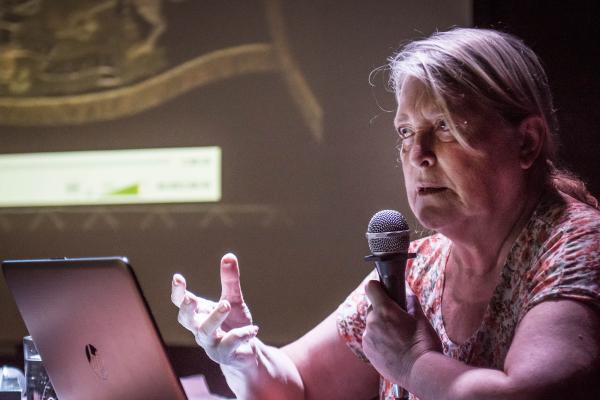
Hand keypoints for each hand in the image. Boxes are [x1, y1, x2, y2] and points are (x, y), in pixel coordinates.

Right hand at [171, 253, 258, 368]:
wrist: (246, 351)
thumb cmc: (234, 323)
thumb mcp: (234, 299)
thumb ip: (230, 281)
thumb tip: (229, 256)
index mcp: (199, 313)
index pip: (182, 302)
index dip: (177, 292)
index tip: (177, 278)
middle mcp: (200, 328)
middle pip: (185, 319)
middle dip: (187, 309)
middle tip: (192, 298)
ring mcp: (210, 343)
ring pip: (205, 332)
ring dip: (215, 318)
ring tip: (227, 304)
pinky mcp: (224, 355)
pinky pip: (229, 344)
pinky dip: (241, 334)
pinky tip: (253, 328)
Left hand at [362, 280, 441, 385]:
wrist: (421, 372)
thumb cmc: (424, 344)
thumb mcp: (421, 318)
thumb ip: (411, 303)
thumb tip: (407, 294)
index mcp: (384, 310)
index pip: (371, 287)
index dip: (378, 287)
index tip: (385, 292)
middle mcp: (372, 322)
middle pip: (372, 308)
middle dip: (383, 310)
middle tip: (398, 319)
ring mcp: (368, 338)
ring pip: (372, 325)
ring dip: (380, 326)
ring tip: (398, 338)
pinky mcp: (368, 352)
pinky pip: (371, 339)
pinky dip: (378, 340)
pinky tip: (393, 348)